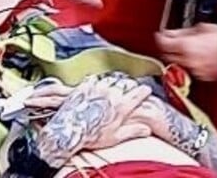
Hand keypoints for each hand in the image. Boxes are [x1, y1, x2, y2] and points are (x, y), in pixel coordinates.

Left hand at [35, 74, 153, 167]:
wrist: (70, 129)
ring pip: (111, 78)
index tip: (146, 90)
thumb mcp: (116, 138)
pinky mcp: (85, 85)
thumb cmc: (92, 136)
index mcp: (121, 106)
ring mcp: (97, 88)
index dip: (144, 91)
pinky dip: (100, 79)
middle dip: (131, 85)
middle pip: (126, 83)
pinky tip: (99, 82)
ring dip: (116, 80)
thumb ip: (133, 131)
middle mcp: (111, 94)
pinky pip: (96, 77)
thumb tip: (146, 130)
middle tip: (132, 87)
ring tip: (117, 83)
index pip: (138, 94)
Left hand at [155, 23, 216, 82]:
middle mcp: (188, 61)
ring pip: (178, 63)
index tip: (161, 35)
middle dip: (167, 48)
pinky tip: (196, 56)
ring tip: (185, 47)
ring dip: (178, 56)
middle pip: (167, 56)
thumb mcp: (203, 28)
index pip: (163, 43)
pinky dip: (190, 63)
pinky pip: (190, 69)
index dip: (160, 38)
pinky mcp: (203, 76)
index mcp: (186, 46)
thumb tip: (175, 32)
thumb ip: (184, 31)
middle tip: (169, 41)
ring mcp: (195, 70)